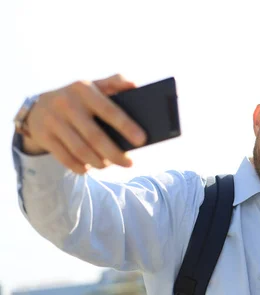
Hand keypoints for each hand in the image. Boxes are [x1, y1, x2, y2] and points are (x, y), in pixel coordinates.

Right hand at [21, 74, 146, 173]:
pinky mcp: (43, 136)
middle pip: (95, 137)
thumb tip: (134, 85)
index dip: (126, 127)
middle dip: (115, 154)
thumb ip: (114, 83)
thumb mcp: (93, 86)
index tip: (142, 140)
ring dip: (99, 162)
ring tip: (109, 165)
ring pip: (81, 150)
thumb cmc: (77, 99)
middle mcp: (66, 104)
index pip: (109, 111)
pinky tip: (89, 167)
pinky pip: (65, 158)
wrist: (38, 106)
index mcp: (83, 90)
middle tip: (129, 163)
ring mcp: (52, 120)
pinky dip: (80, 167)